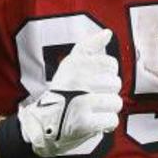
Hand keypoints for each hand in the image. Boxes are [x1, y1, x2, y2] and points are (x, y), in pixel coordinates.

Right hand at [17, 29, 123, 157]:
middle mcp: (77, 80)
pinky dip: (106, 124)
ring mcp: (81, 102)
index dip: (106, 74)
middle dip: (107, 92)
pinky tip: (94, 122)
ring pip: (115, 102)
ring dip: (107, 109)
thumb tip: (108, 32)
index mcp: (75, 64)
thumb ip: (89, 46)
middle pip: (115, 83)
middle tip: (91, 98)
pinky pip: (112, 120)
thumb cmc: (61, 93)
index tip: (93, 82)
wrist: (42, 123)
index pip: (110, 63)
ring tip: (92, 110)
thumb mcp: (70, 65)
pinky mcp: (84, 122)